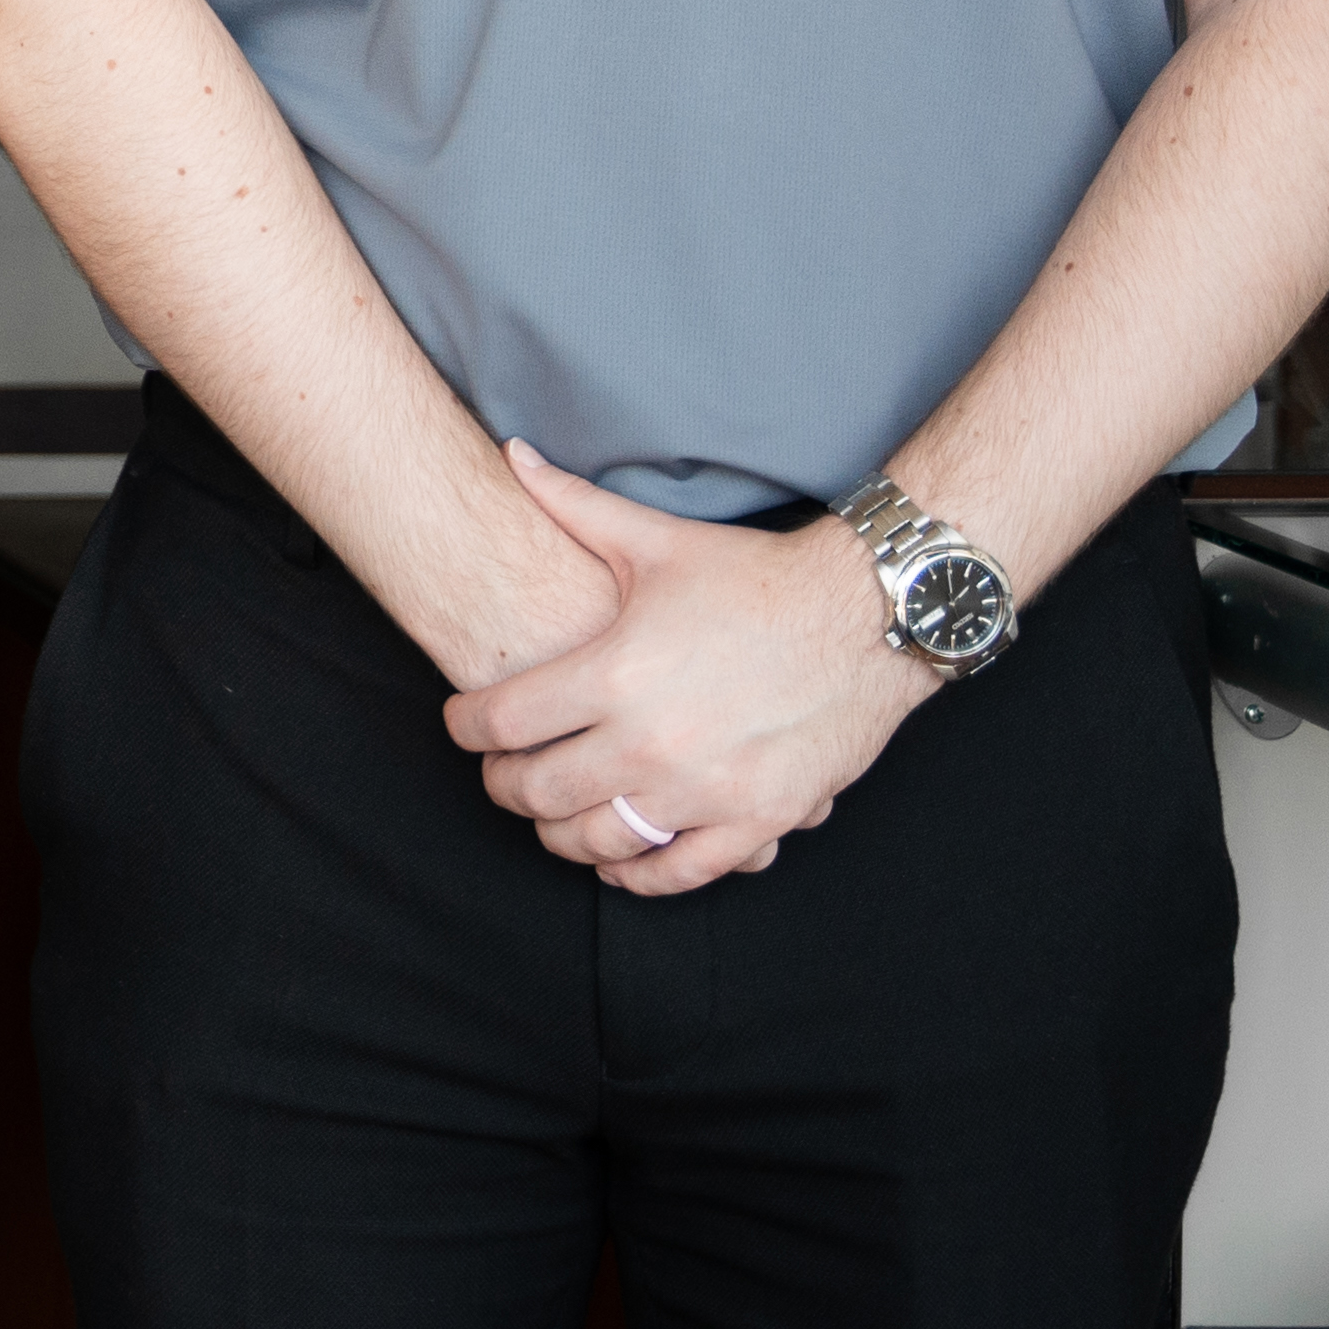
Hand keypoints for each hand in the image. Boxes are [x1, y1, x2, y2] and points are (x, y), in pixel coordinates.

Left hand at [441, 444, 935, 894]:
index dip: (465, 727)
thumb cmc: (756, 578)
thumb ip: (571, 506)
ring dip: (560, 833)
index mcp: (614, 675)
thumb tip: (510, 453)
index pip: (500, 724)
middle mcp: (652, 743)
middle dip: (504, 784)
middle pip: (536, 791)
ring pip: (597, 841)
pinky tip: (617, 858)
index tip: (462, 724)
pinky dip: (636, 875)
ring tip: (551, 813)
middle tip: (501, 772)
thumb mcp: (656, 542)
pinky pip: (677, 873)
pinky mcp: (757, 820)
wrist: (866, 617)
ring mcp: (706, 790)